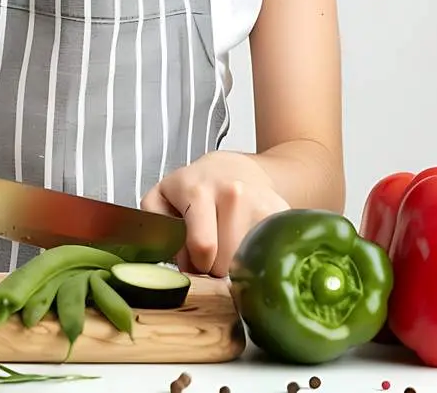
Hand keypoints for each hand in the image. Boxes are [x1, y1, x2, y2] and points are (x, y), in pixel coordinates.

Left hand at [141, 151, 290, 276]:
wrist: (235, 169)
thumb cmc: (194, 188)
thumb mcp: (162, 197)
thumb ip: (155, 226)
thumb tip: (172, 256)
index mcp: (197, 190)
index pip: (202, 247)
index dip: (196, 264)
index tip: (196, 260)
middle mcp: (232, 193)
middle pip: (226, 260)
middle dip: (216, 267)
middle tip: (212, 253)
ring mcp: (259, 201)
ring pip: (249, 261)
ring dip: (238, 264)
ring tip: (229, 246)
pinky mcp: (280, 211)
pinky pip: (271, 251)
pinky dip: (259, 257)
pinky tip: (249, 244)